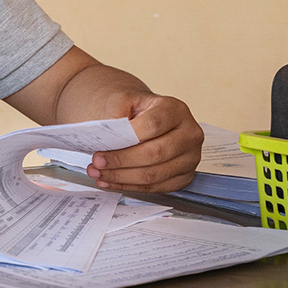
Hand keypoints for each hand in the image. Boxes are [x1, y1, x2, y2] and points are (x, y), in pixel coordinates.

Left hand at [86, 94, 203, 192]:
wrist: (146, 118)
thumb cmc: (136, 110)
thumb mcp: (123, 100)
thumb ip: (115, 113)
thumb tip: (108, 136)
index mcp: (176, 110)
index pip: (153, 125)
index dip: (127, 139)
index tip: (102, 147)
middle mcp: (189, 134)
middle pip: (155, 153)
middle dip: (121, 161)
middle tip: (97, 163)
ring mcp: (190, 157)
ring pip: (154, 174)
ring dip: (122, 177)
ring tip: (99, 173)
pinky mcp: (184, 176)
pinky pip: (156, 187)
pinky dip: (130, 186)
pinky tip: (111, 181)